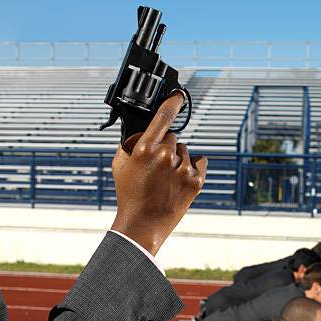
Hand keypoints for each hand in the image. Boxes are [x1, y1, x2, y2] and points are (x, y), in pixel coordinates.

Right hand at [111, 92, 207, 255]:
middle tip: (157, 167)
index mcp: (145, 148)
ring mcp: (182, 168)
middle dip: (166, 147)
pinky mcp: (196, 181)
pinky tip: (181, 179)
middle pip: (172, 137)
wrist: (143, 225)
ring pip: (185, 151)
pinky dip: (193, 167)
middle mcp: (165, 155)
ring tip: (166, 179)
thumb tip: (143, 130)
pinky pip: (200, 161)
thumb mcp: (120, 165)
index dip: (173, 102)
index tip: (178, 95)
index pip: (164, 116)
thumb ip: (130, 143)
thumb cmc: (129, 196)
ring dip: (178, 159)